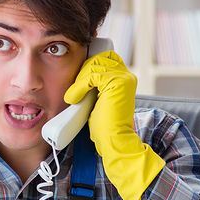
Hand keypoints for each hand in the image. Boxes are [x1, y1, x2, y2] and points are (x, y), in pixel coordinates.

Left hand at [64, 51, 163, 199]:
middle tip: (75, 91)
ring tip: (73, 98)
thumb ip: (91, 86)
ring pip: (93, 65)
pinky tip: (74, 99)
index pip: (103, 58)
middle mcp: (126, 75)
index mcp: (123, 78)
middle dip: (82, 71)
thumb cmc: (103, 126)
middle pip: (98, 58)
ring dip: (79, 81)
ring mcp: (123, 78)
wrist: (113, 142)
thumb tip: (76, 76)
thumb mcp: (95, 100)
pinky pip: (92, 75)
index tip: (77, 82)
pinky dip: (79, 86)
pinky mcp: (118, 83)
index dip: (88, 65)